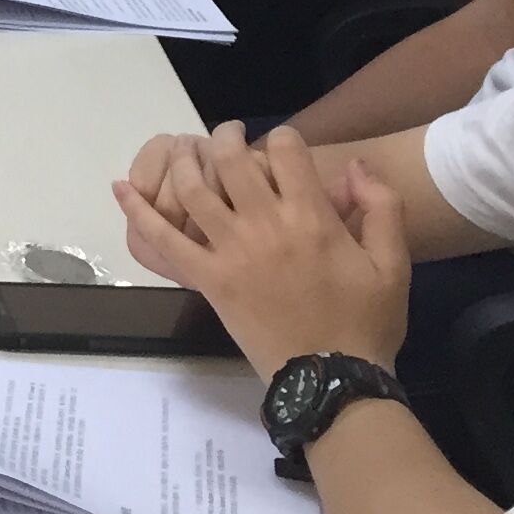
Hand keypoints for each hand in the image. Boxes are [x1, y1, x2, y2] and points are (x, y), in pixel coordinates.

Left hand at [112, 125, 410, 378]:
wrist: (331, 377)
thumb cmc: (365, 322)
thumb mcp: (393, 264)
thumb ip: (383, 207)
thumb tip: (355, 165)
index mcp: (313, 218)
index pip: (284, 151)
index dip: (281, 137)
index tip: (279, 146)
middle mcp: (266, 226)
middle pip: (232, 161)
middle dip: (226, 137)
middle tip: (227, 135)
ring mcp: (231, 252)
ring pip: (194, 191)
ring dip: (184, 162)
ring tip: (186, 150)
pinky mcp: (207, 279)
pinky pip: (164, 241)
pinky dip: (138, 212)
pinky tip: (120, 188)